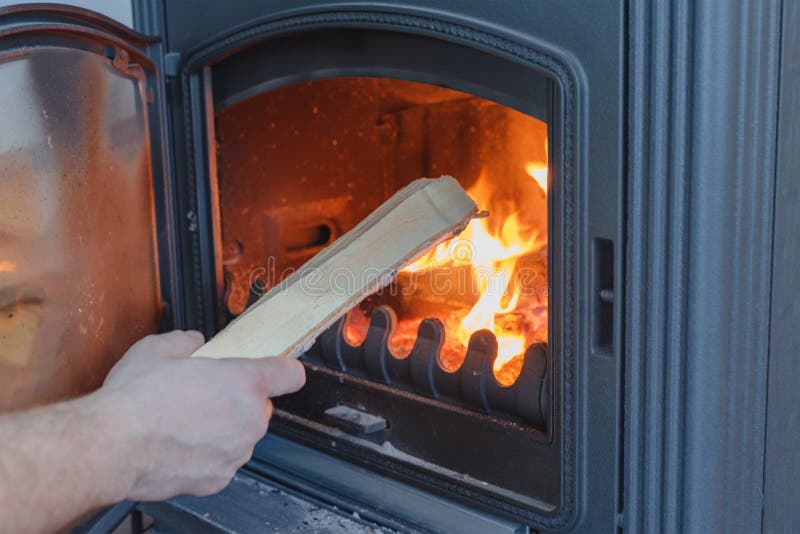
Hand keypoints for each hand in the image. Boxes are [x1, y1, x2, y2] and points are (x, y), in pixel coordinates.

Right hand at [96, 330, 304, 499]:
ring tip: (184, 423)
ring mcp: (236, 451)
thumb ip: (185, 341)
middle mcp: (249, 418)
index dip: (284, 371)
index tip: (279, 372)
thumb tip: (192, 341)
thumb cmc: (135, 400)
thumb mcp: (157, 349)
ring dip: (222, 430)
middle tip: (203, 397)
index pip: (290, 374)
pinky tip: (179, 446)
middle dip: (237, 401)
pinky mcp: (219, 478)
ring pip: (241, 436)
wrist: (111, 447)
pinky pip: (222, 462)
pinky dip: (207, 456)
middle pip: (259, 407)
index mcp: (244, 382)